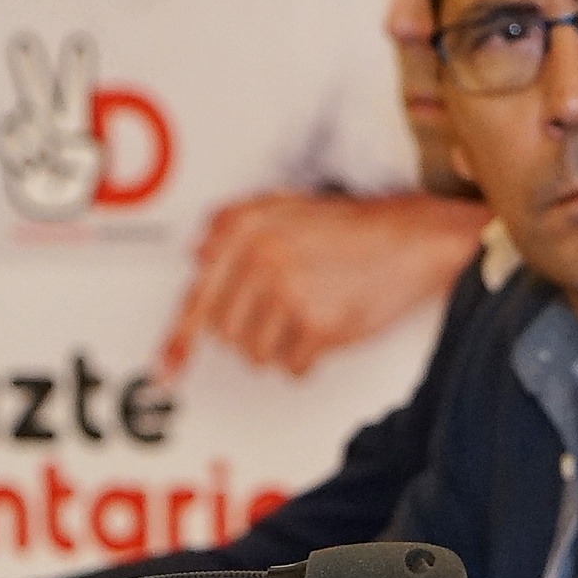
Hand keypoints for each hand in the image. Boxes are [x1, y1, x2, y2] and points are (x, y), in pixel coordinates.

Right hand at [0, 33, 106, 222]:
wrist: (50, 204)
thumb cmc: (76, 182)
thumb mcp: (90, 165)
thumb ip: (80, 152)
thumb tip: (52, 143)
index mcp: (72, 117)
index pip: (75, 88)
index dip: (78, 66)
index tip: (82, 39)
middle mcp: (45, 117)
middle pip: (34, 87)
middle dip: (27, 64)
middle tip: (22, 37)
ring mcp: (22, 130)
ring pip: (21, 123)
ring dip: (36, 147)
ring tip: (45, 163)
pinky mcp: (5, 146)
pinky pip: (4, 142)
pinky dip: (17, 157)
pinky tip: (28, 170)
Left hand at [159, 192, 484, 378]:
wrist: (411, 239)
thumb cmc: (350, 228)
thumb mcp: (286, 206)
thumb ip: (236, 224)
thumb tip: (196, 257)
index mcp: (245, 229)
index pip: (198, 295)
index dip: (178, 340)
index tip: (166, 371)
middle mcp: (260, 258)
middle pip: (226, 334)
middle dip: (252, 331)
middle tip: (285, 311)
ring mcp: (288, 292)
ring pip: (256, 355)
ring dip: (280, 347)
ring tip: (308, 315)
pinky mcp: (317, 325)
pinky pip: (293, 367)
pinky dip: (308, 360)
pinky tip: (327, 328)